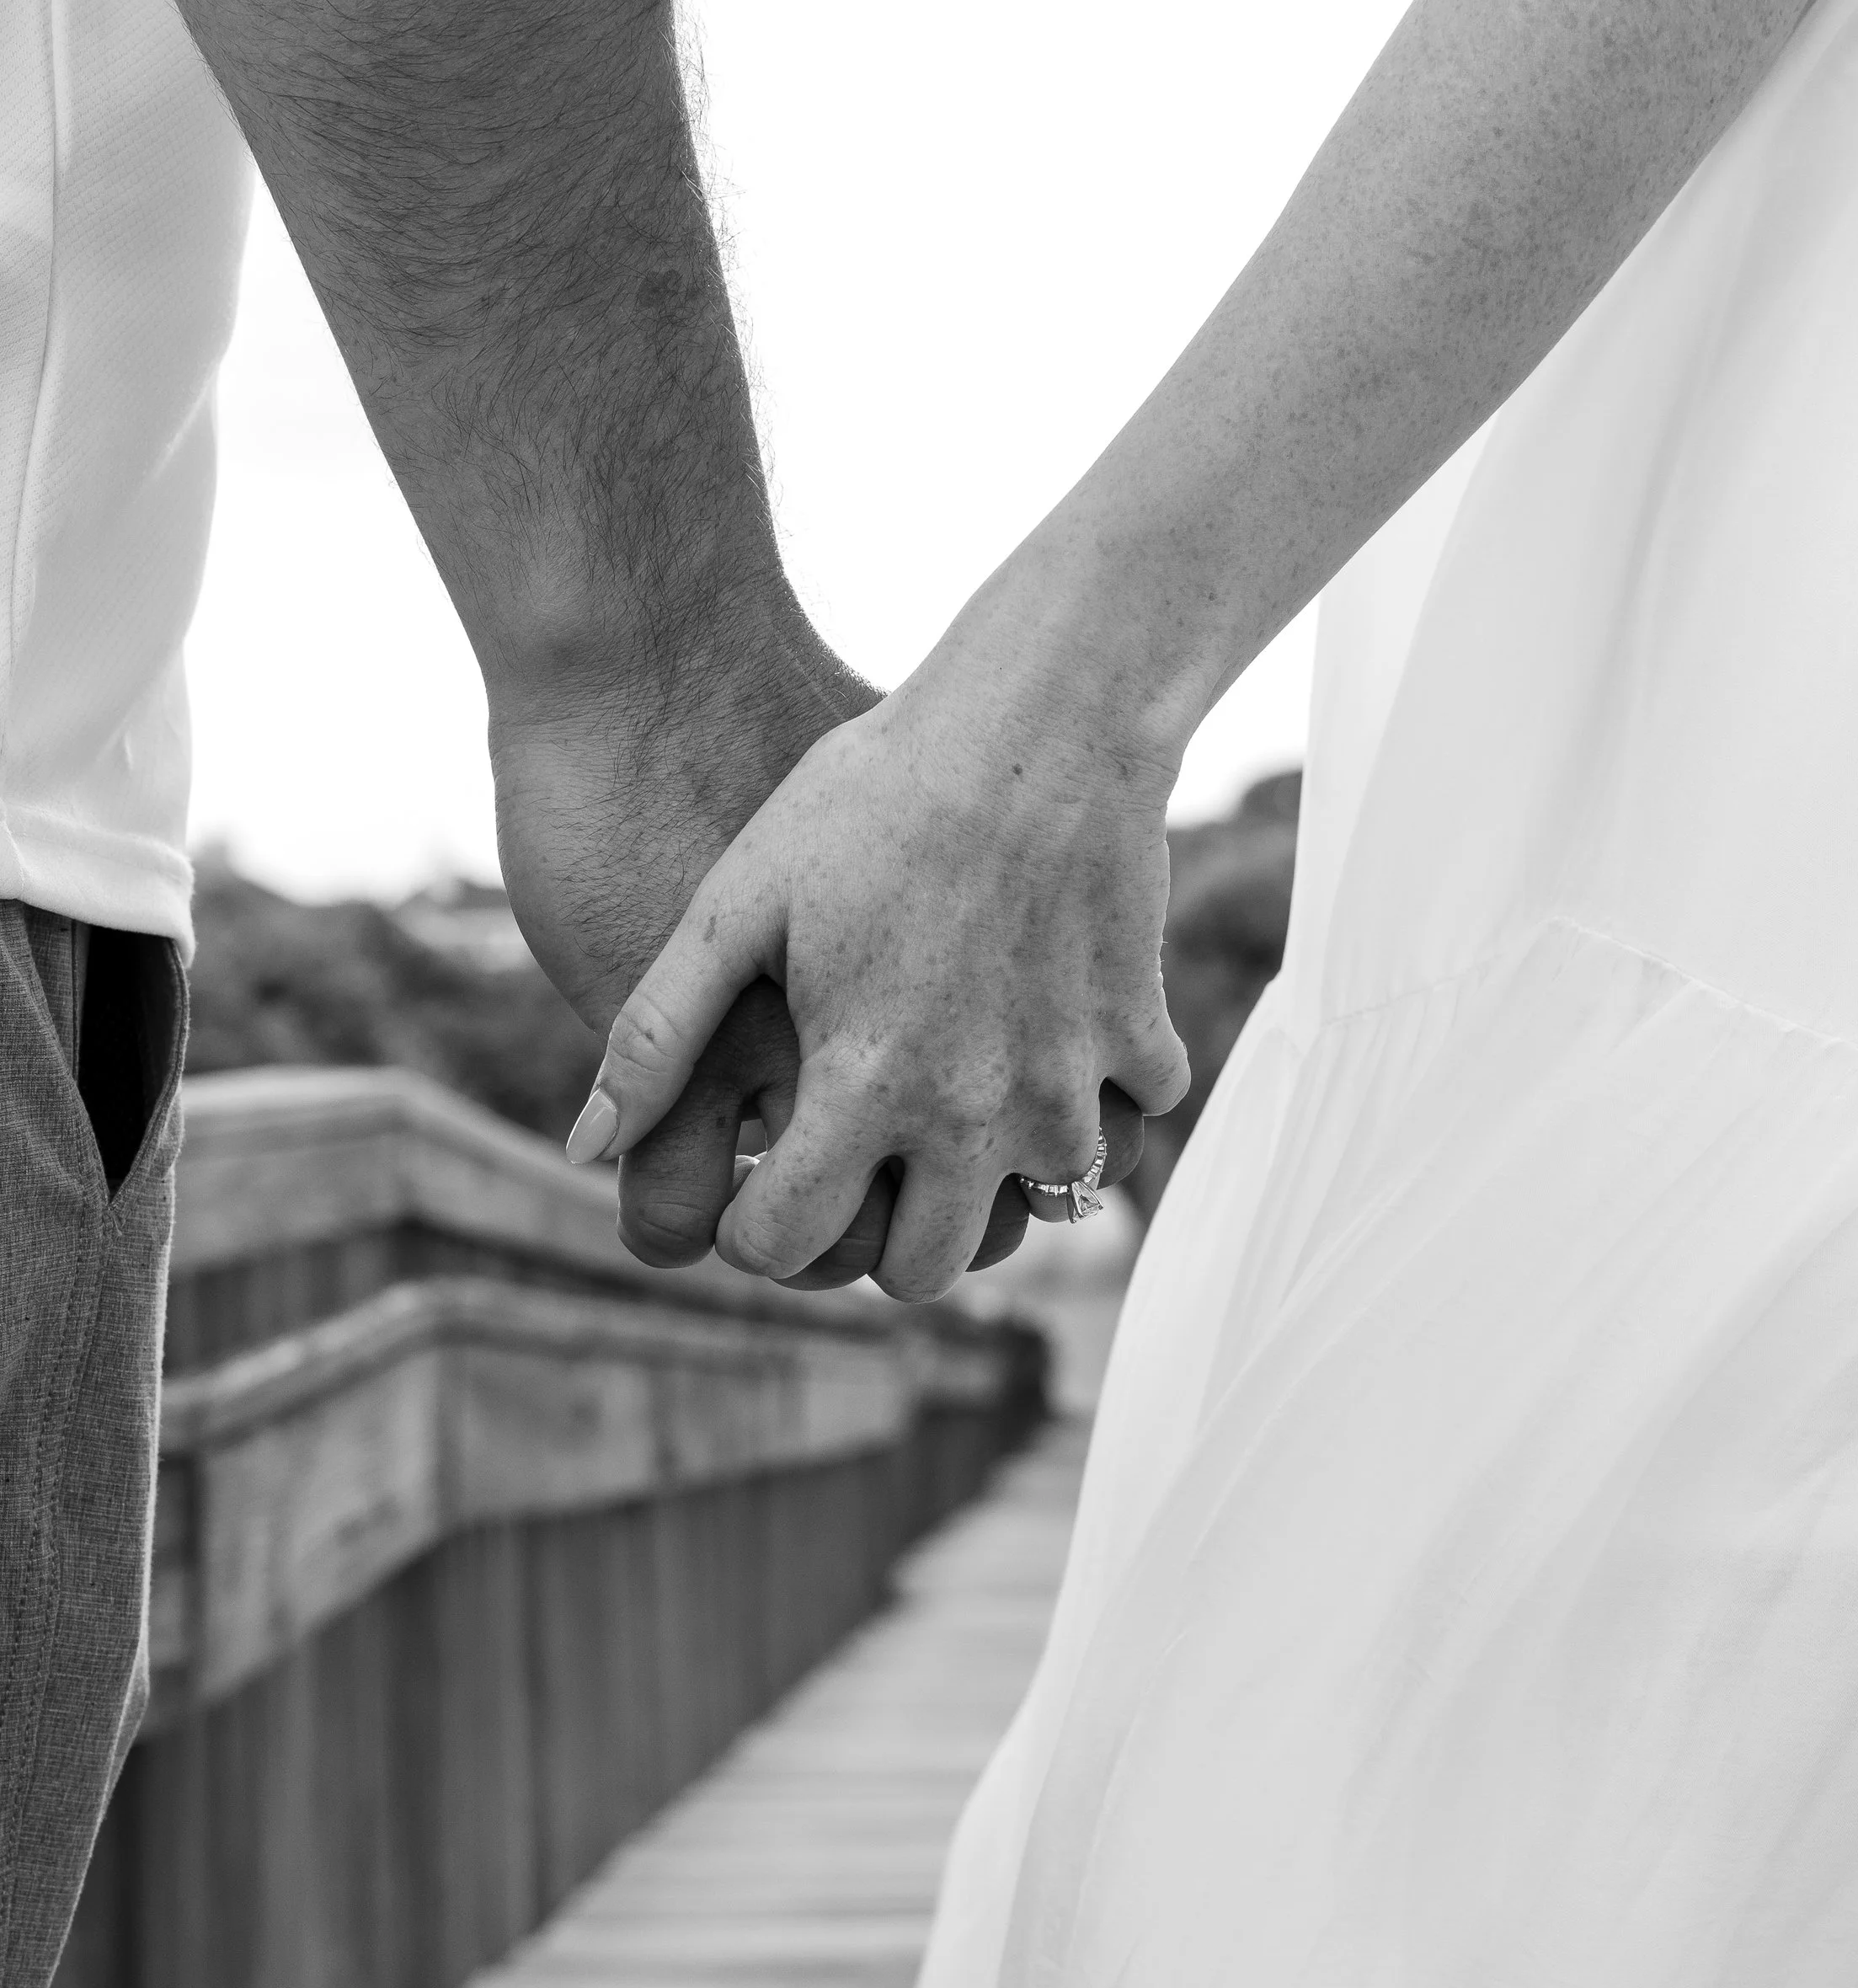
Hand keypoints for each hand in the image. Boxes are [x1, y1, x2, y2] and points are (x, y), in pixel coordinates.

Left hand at [568, 628, 1190, 1301]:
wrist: (1039, 715)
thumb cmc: (870, 794)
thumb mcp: (736, 902)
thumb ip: (656, 1032)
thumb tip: (588, 1149)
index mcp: (861, 1087)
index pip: (790, 1245)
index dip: (754, 1227)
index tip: (755, 1177)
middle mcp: (974, 1114)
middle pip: (923, 1272)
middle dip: (874, 1238)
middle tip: (853, 1166)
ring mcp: (1068, 1087)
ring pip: (1037, 1217)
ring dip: (993, 1182)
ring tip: (953, 1106)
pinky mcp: (1139, 1040)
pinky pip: (1134, 1128)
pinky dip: (1095, 1105)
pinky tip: (1046, 1043)